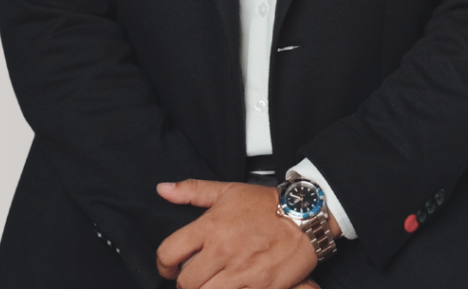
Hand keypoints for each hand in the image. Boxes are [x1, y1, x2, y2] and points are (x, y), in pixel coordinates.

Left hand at [156, 179, 317, 288]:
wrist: (304, 215)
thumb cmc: (265, 204)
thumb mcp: (227, 190)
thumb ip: (191, 190)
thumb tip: (163, 189)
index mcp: (210, 226)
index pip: (169, 253)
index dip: (164, 264)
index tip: (170, 266)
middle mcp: (222, 250)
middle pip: (185, 283)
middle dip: (186, 282)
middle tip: (196, 276)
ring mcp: (241, 272)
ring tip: (214, 282)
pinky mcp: (259, 288)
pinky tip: (233, 285)